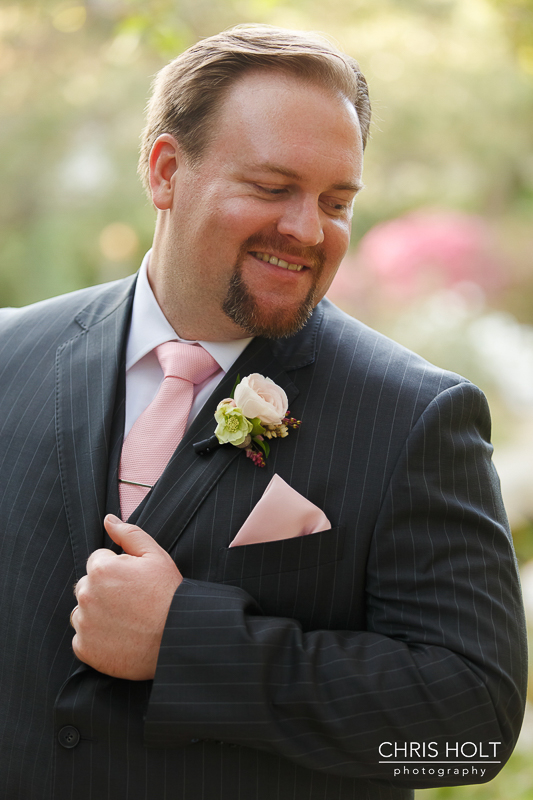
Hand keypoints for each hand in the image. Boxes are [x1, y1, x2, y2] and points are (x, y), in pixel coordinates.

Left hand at [71, 514, 181, 679]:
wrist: (177, 636)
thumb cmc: (168, 594)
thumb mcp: (156, 556)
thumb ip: (129, 533)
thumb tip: (108, 520)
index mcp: (101, 569)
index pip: (98, 561)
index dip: (118, 569)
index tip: (134, 583)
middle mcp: (87, 595)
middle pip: (87, 585)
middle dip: (104, 589)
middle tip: (131, 601)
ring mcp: (84, 623)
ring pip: (83, 611)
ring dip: (97, 613)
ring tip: (126, 620)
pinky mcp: (85, 648)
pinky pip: (82, 638)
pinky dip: (96, 638)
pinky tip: (119, 636)